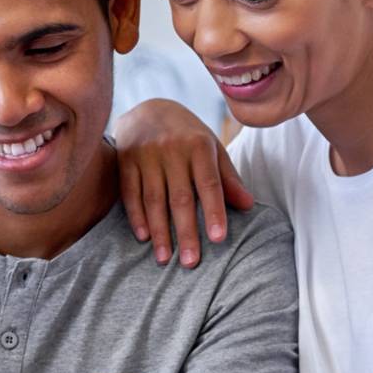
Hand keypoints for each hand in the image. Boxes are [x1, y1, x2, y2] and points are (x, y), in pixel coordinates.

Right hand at [113, 99, 252, 268]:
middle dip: (186, 232)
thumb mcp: (212, 148)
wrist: (147, 108)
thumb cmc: (187, 135)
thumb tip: (248, 206)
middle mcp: (172, 149)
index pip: (209, 184)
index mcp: (199, 146)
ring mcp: (146, 154)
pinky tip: (144, 237)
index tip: (218, 238)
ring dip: (160, 231)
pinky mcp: (124, 160)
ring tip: (165, 259)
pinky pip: (130, 193)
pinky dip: (136, 216)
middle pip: (180, 197)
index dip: (214, 211)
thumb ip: (227, 178)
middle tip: (191, 263)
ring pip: (154, 199)